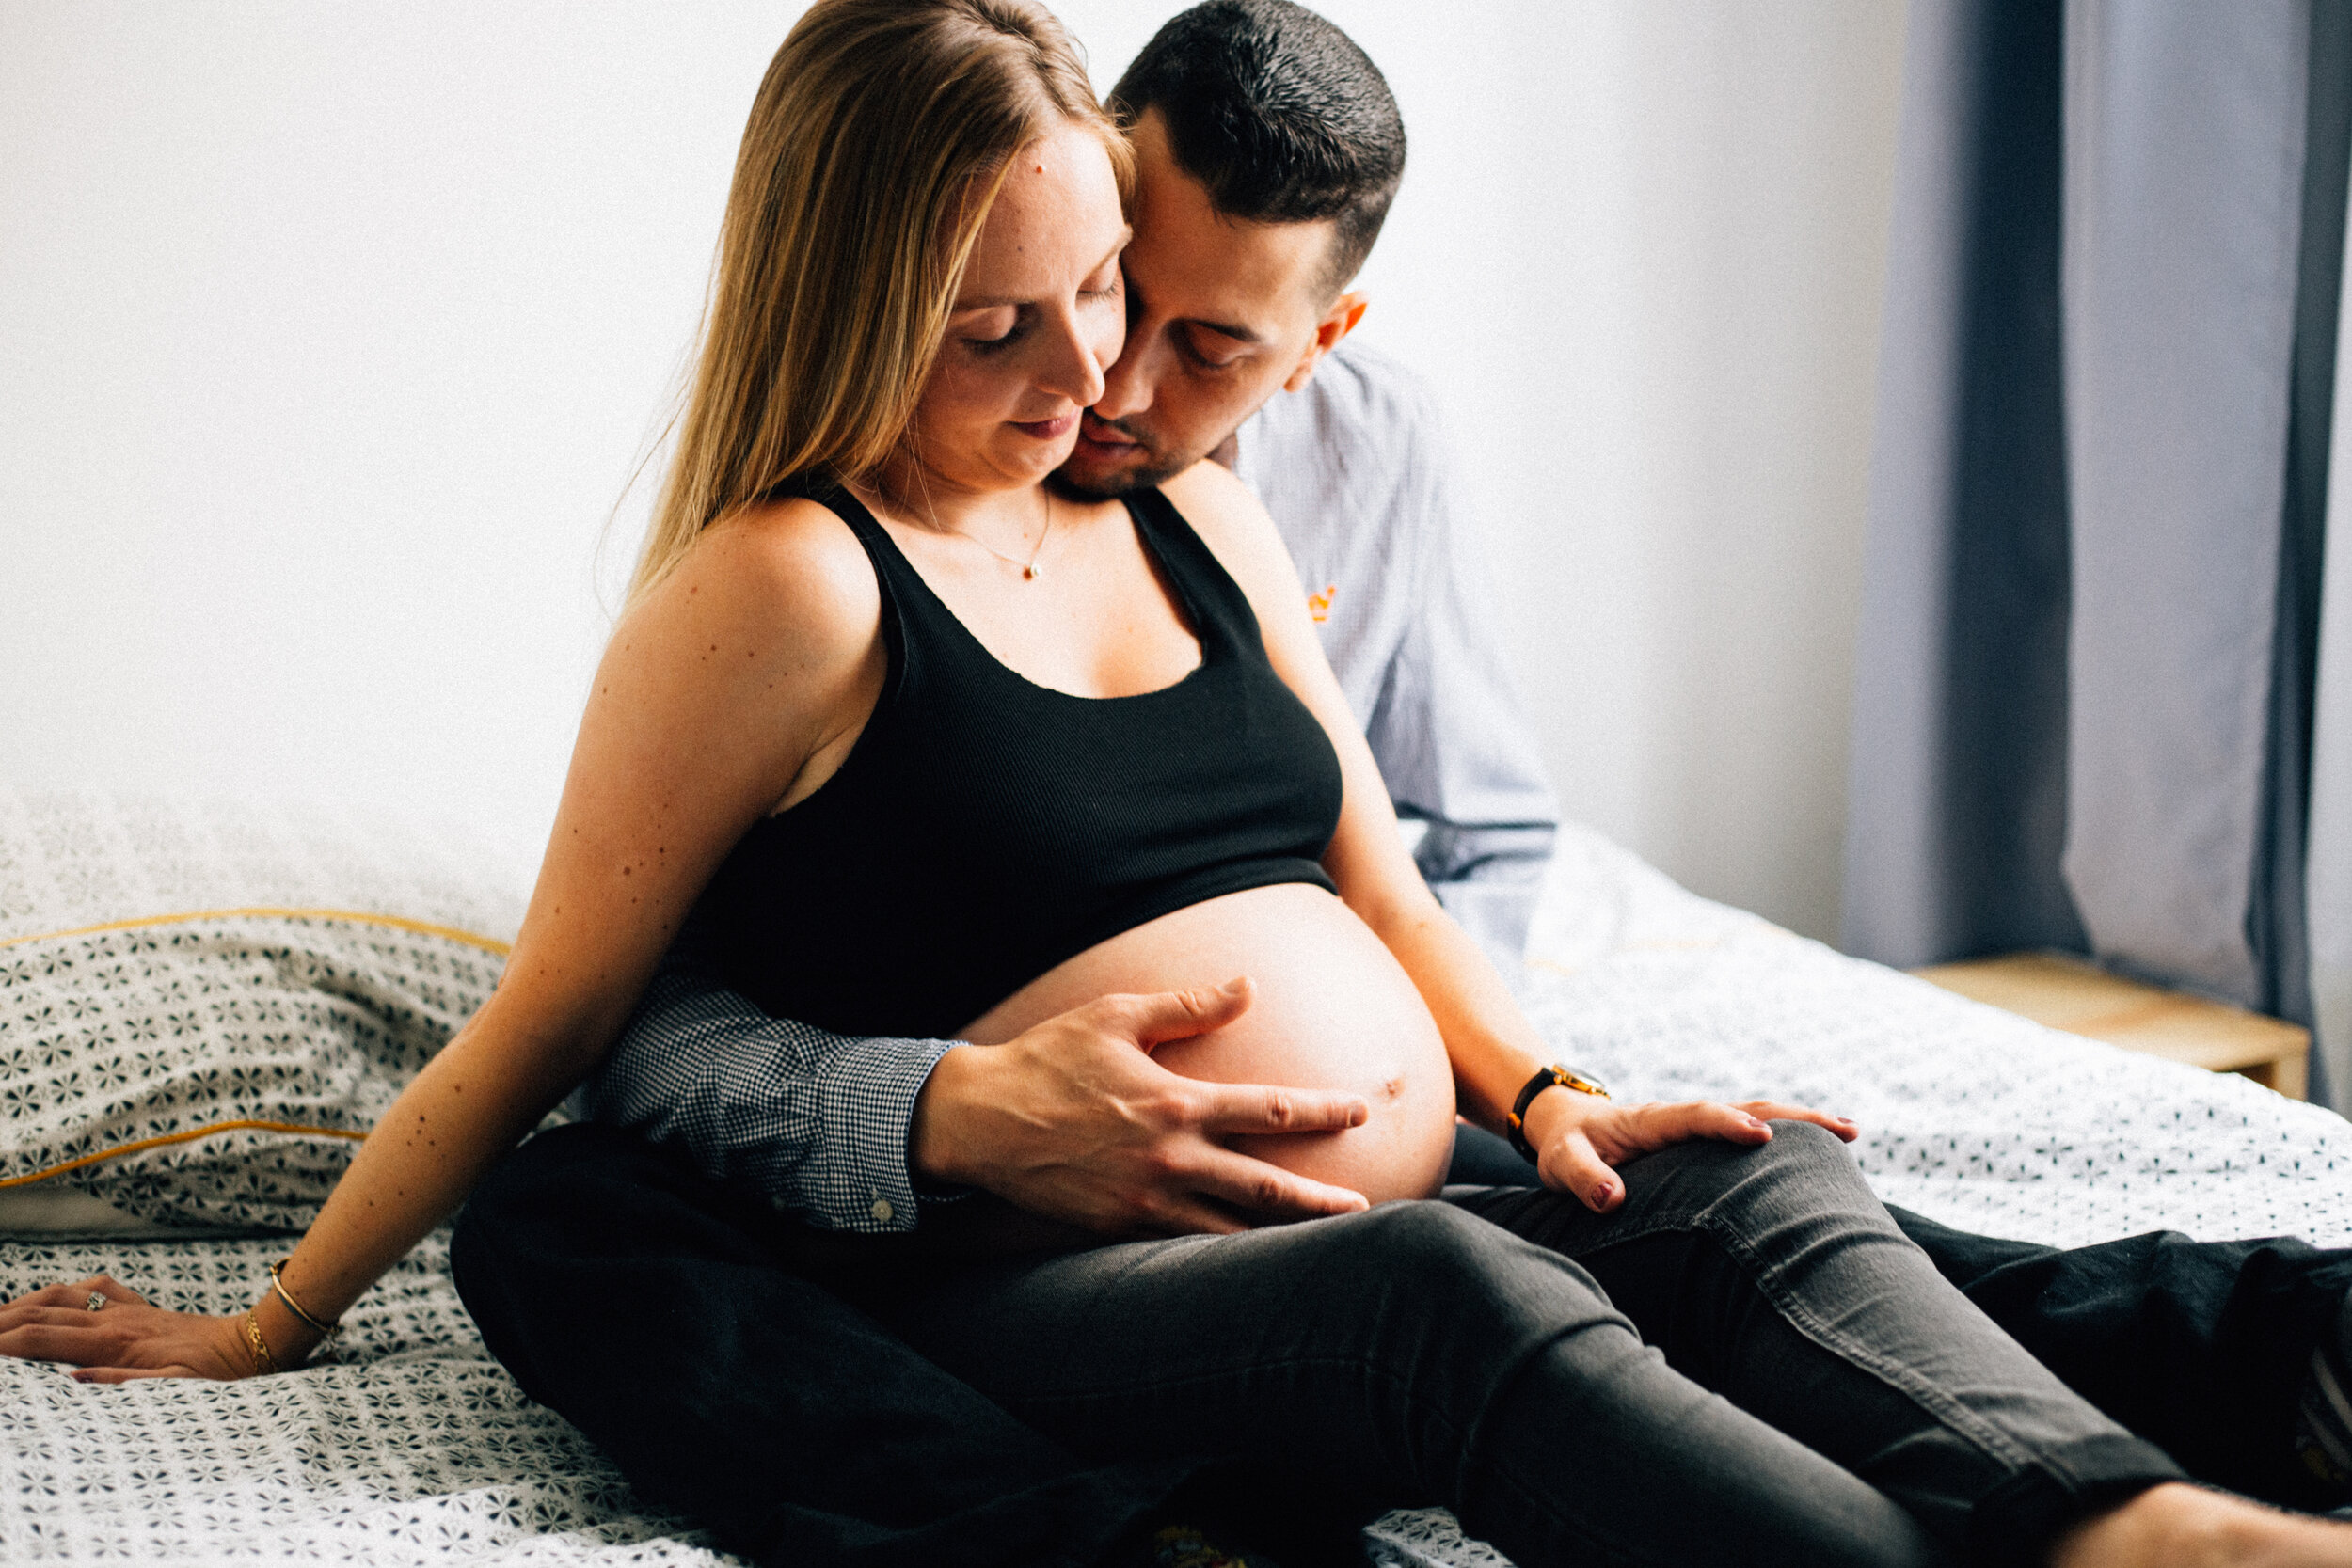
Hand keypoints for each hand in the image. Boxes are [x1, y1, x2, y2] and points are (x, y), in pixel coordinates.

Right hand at [0, 1275, 253, 1382]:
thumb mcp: (170, 1390)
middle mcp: (114, 1319)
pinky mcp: (138, 1306)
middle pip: (41, 1312)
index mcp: (115, 1342)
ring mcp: (125, 1308)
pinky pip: (94, 1290)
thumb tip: (72, 1379)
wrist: (248, 1344)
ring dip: (22, 1303)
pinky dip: (65, 1292)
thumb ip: (122, 1383)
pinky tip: (52, 1298)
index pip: (42, 1337)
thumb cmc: (212, 1374)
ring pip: (61, 1296)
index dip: (2, 1342)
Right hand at [909, 977, 1373, 1237]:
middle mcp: (1169, 1159)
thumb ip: (1189, 1006)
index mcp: (1175, 1104)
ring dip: (1278, 1236)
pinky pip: (1182, 1245)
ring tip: (1319, 1243)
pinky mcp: (1118, 1227)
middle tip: (1362, 1209)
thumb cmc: (1048, 1058)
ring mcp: (1145, 1201)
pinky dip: (1219, 1251)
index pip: (1268, 1109)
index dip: (1321, 1111)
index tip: (1360, 1112)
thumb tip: (1248, 986)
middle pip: (1265, 1186)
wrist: (981, 1121)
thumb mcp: (1117, 1016)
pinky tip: (1245, 1256)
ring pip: (1229, 1228)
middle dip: (1319, 1199)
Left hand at [1520, 1092, 1859, 1214]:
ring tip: (1852, 1134)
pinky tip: (1822, 1157)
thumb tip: (1613, 1200)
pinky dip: (1786, 1139)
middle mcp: (1684, 1119)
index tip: (1764, 1139)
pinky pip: (1750, 1135)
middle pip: (1747, 1109)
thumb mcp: (1562, 1163)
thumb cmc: (1565, 1146)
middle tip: (1847, 1130)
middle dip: (1794, 1119)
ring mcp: (1698, 1130)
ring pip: (1756, 1118)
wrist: (1564, 1124)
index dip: (1728, 1124)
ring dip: (1801, 1125)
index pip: (1697, 1116)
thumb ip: (1584, 1179)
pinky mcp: (1704, 1143)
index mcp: (1653, 1121)